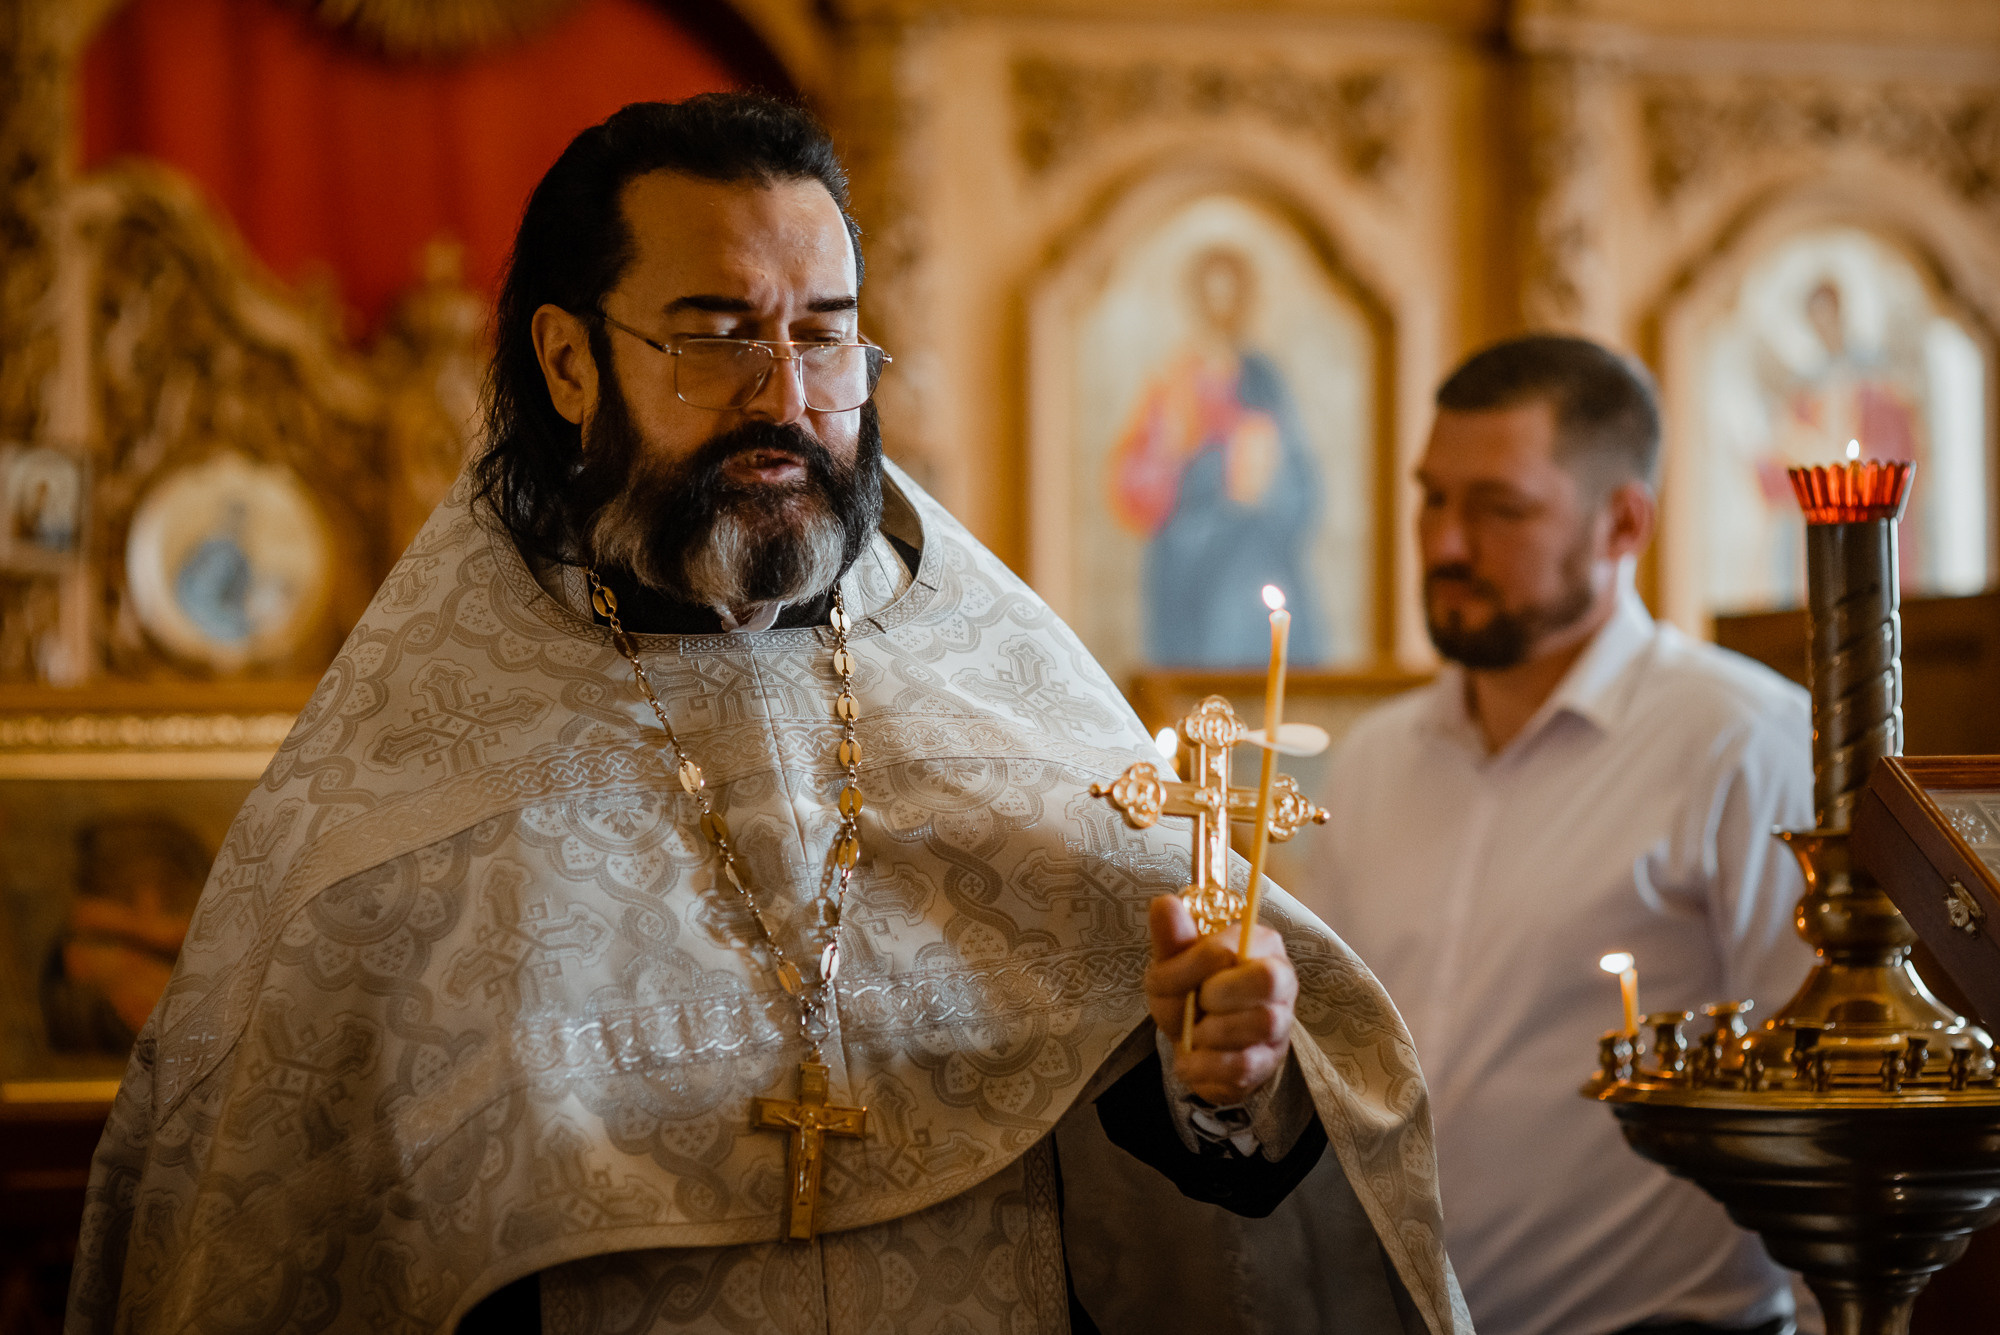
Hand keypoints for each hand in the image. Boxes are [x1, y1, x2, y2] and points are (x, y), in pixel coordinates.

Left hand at [1144, 894, 1297, 1104]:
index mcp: (1257, 942)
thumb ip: (1171, 937)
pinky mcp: (1270, 1059)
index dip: (1194, 965)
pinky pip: (1244, 1063)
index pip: (1235, 945)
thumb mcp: (1171, 964)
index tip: (1169, 977)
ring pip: (1262, 1022)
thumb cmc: (1188, 993)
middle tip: (1197, 1003)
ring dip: (1211, 1033)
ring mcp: (1281, 1021)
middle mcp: (1280, 978)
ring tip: (1193, 1033)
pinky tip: (1192, 1060)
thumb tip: (1165, 902)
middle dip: (1219, 995)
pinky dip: (1206, 1065)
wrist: (1196, 1046)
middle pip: (1269, 979)